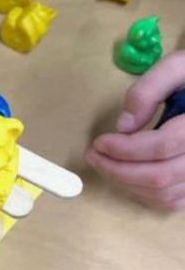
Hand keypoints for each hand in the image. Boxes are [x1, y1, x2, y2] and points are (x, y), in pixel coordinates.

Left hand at [85, 51, 184, 210]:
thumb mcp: (178, 67)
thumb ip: (149, 89)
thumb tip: (123, 126)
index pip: (162, 146)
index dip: (125, 148)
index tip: (99, 142)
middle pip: (159, 176)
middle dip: (117, 170)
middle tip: (93, 156)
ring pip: (163, 194)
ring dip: (125, 183)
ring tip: (105, 164)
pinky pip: (172, 202)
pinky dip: (143, 194)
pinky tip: (126, 177)